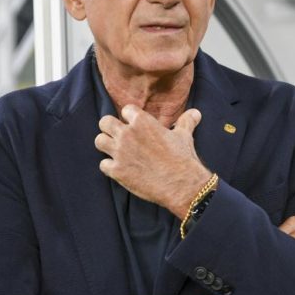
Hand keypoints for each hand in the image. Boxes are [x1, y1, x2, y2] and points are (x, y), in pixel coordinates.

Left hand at [95, 105, 209, 217]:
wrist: (181, 185)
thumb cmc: (182, 158)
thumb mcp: (184, 136)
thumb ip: (186, 121)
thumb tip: (196, 113)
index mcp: (142, 122)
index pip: (126, 110)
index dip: (129, 117)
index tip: (134, 124)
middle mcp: (127, 134)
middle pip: (104, 122)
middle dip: (110, 128)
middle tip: (118, 136)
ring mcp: (120, 152)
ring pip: (99, 141)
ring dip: (106, 145)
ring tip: (115, 151)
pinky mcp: (117, 171)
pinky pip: (103, 164)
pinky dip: (109, 167)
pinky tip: (119, 169)